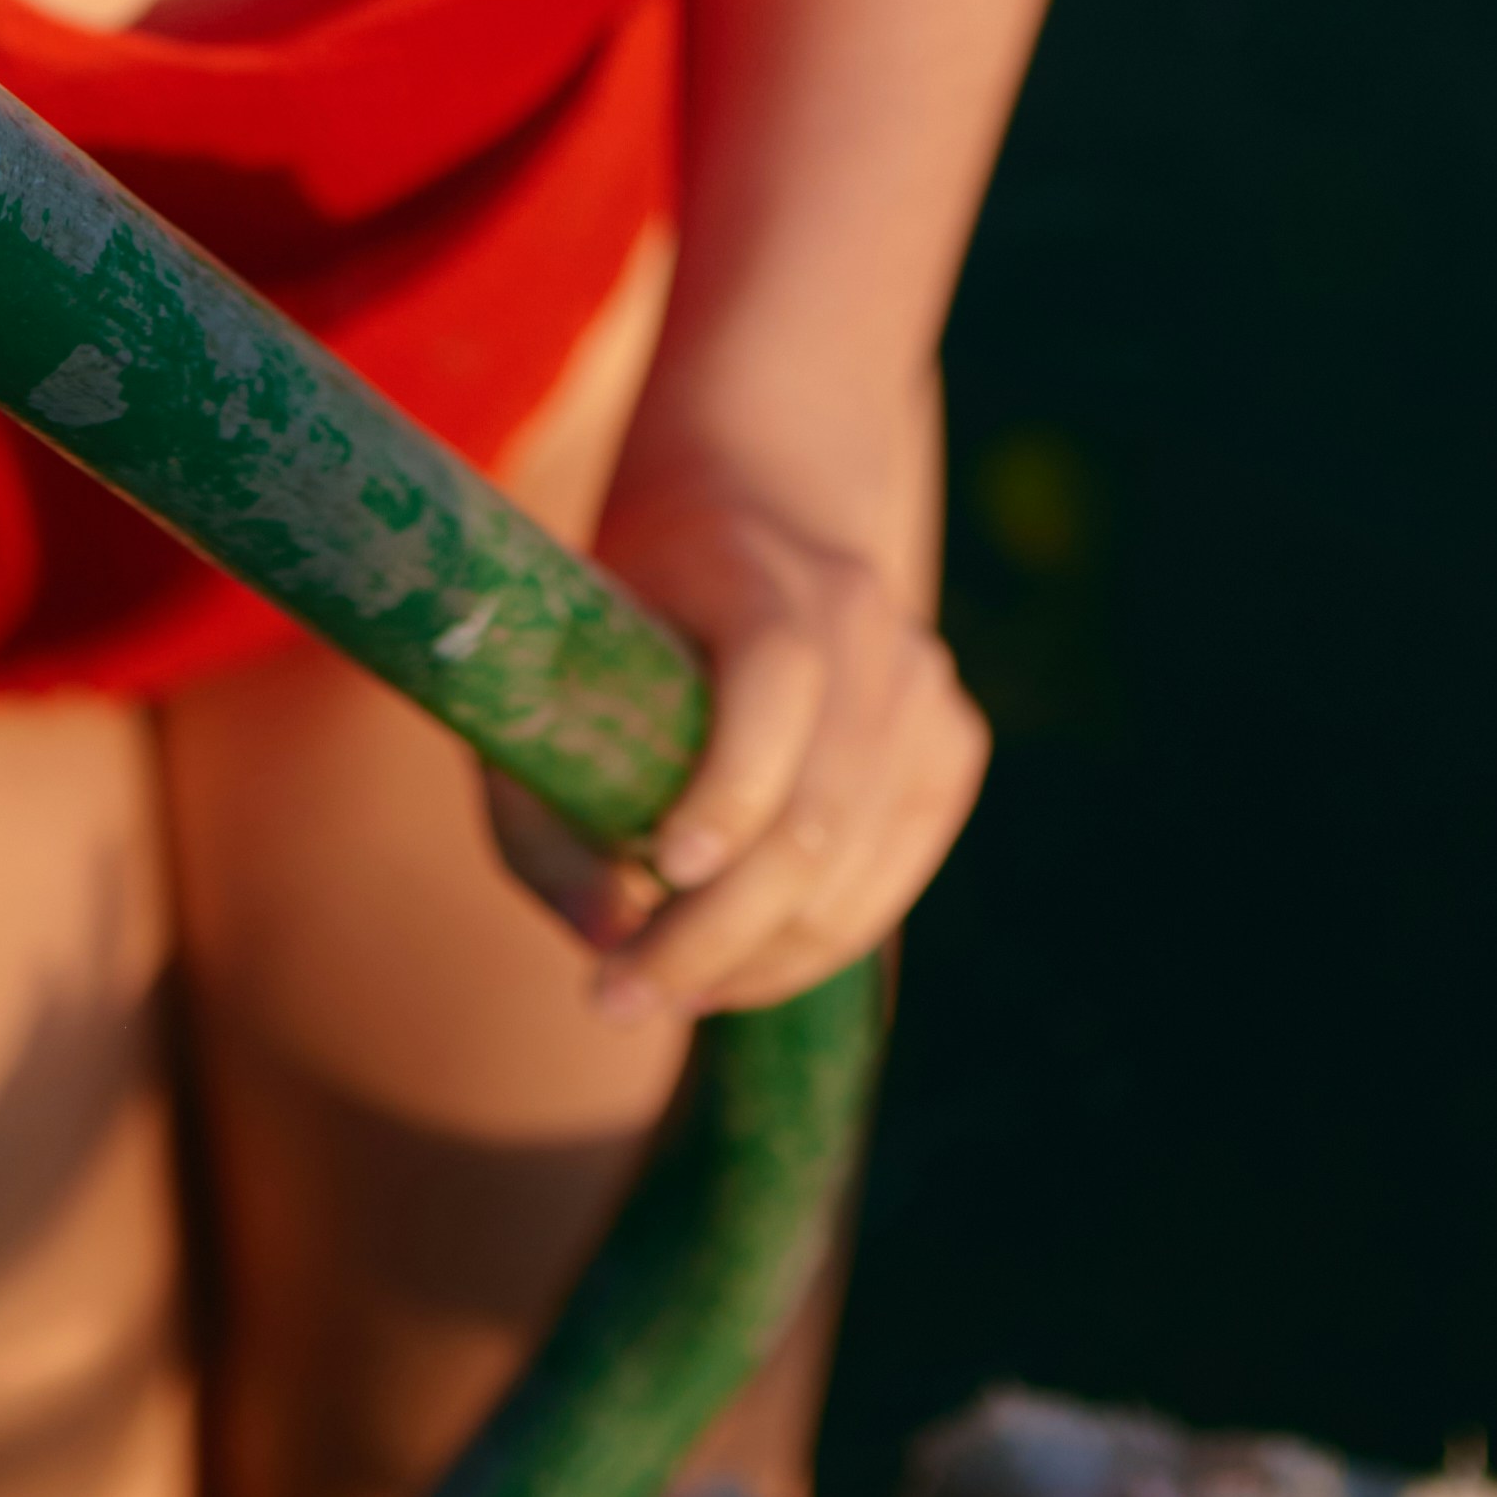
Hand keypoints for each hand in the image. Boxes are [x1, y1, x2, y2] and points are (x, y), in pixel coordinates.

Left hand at [490, 426, 990, 1020]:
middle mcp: (866, 620)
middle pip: (814, 814)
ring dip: (756, 961)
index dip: (728, 788)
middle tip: (615, 997)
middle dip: (713, 933)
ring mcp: (923, 683)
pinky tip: (737, 959)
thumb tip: (606, 941)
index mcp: (763, 569)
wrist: (758, 500)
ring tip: (662, 987)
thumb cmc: (629, 607)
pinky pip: (891, 882)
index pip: (777, 678)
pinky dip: (814, 943)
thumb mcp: (549, 667)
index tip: (657, 870)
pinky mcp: (953, 742)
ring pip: (855, 873)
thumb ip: (543, 811)